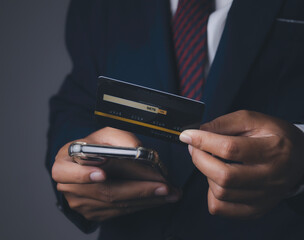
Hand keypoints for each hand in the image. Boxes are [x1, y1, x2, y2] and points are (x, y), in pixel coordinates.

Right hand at [52, 127, 179, 221]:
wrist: (89, 164)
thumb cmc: (97, 146)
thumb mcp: (106, 134)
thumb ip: (119, 139)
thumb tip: (136, 150)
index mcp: (64, 162)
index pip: (69, 171)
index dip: (84, 174)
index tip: (102, 174)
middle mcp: (68, 186)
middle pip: (105, 191)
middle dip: (139, 189)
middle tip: (163, 186)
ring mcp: (81, 203)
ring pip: (117, 204)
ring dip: (147, 199)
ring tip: (169, 192)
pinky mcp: (93, 213)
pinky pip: (120, 211)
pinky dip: (142, 204)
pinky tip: (158, 198)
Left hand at [179, 110, 303, 218]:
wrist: (301, 158)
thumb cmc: (276, 136)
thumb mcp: (255, 119)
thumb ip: (226, 123)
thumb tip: (199, 131)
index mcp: (272, 149)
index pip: (231, 149)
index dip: (203, 141)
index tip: (187, 135)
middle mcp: (270, 177)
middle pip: (224, 176)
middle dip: (200, 160)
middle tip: (195, 148)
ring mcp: (264, 197)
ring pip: (221, 193)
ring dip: (206, 175)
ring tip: (210, 162)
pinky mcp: (257, 209)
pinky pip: (223, 209)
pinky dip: (211, 194)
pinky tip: (216, 180)